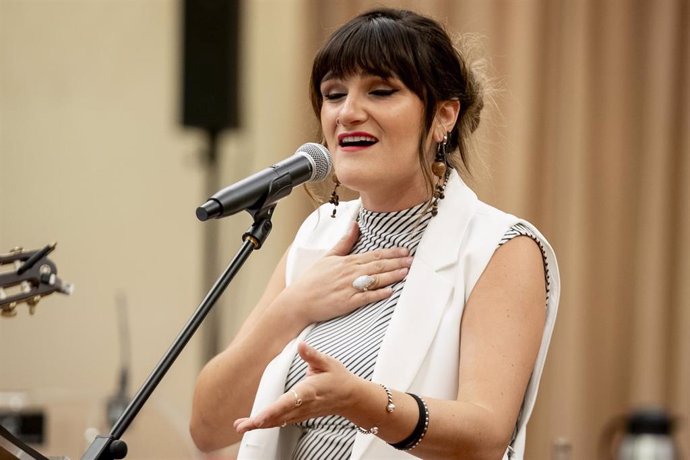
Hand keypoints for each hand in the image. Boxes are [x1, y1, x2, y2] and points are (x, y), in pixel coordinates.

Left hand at [234, 342, 354, 431]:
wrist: (351, 398)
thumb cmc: (338, 378)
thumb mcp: (329, 363)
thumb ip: (313, 355)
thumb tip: (301, 345)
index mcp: (309, 391)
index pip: (289, 402)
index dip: (273, 411)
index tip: (259, 418)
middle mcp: (304, 405)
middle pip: (279, 416)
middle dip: (259, 422)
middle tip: (240, 426)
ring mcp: (302, 413)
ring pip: (278, 421)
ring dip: (259, 425)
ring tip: (240, 427)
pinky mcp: (300, 415)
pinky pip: (282, 422)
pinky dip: (267, 424)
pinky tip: (253, 425)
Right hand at [280, 221, 412, 323]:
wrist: (298, 301)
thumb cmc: (312, 280)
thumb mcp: (327, 257)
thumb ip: (344, 242)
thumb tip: (355, 226)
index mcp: (347, 261)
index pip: (373, 255)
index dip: (391, 253)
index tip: (404, 251)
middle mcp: (349, 273)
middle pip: (378, 266)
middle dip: (397, 263)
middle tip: (412, 260)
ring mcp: (348, 288)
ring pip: (375, 280)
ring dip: (392, 276)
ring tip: (406, 273)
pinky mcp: (346, 302)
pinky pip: (365, 297)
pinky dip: (378, 294)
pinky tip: (390, 291)